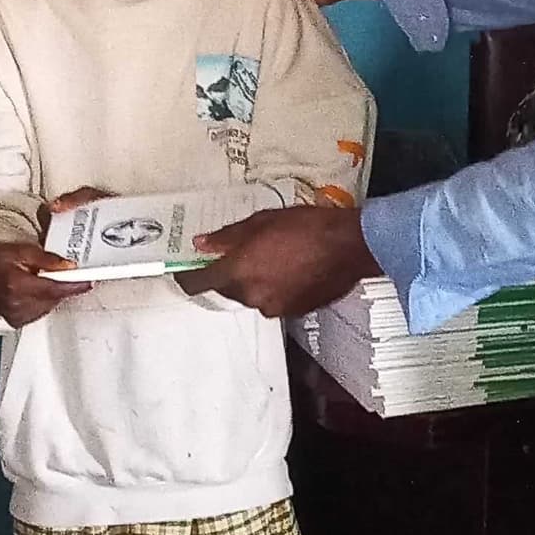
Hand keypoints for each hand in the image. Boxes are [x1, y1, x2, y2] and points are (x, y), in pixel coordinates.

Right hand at [0, 239, 89, 326]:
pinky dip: (43, 301)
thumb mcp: (20, 250)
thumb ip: (46, 259)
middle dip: (62, 286)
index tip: (87, 282)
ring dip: (52, 294)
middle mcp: (16, 304)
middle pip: (54, 298)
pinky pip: (40, 312)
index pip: (54, 288)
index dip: (74, 286)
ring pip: (49, 306)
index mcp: (16, 285)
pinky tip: (34, 290)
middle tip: (63, 273)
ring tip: (40, 279)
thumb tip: (68, 266)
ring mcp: (16, 315)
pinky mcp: (17, 321)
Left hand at [191, 201, 373, 315]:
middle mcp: (252, 296)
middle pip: (226, 291)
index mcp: (238, 273)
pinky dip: (275, 288)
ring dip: (254, 282)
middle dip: (227, 275)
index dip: (187, 278)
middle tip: (240, 254)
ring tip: (272, 259)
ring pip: (251, 296)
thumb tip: (202, 244)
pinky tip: (290, 270)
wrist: (350, 246)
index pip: (198, 284)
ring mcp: (274, 307)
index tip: (185, 270)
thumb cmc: (306, 227)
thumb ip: (228, 237)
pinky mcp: (294, 312)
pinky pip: (274, 301)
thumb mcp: (261, 221)